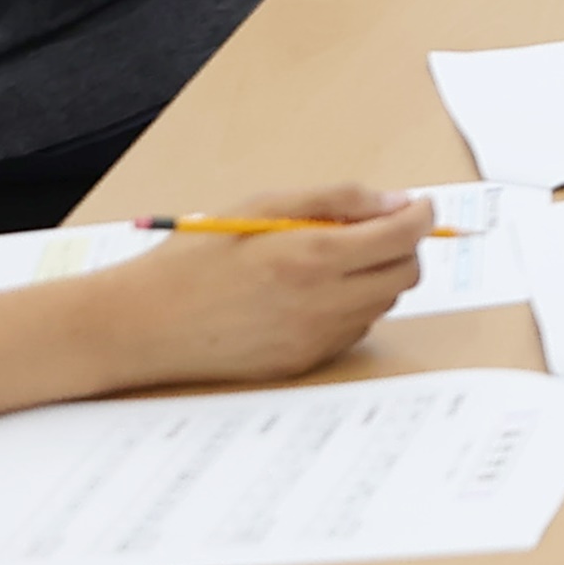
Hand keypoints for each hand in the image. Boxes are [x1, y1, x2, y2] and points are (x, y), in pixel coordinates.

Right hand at [74, 188, 427, 388]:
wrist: (141, 325)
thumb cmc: (195, 257)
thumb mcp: (262, 205)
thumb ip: (335, 200)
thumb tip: (396, 203)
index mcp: (314, 255)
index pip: (404, 235)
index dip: (421, 215)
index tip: (419, 205)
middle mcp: (324, 302)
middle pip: (406, 273)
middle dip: (401, 247)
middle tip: (372, 231)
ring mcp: (317, 339)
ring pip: (383, 303)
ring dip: (374, 277)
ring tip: (327, 262)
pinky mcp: (304, 364)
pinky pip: (354, 331)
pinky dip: (350, 308)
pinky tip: (308, 295)